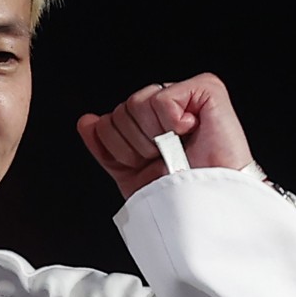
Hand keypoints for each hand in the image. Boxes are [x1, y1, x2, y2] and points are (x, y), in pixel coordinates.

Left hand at [76, 73, 252, 198]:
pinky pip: (163, 97)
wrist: (208, 206)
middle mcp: (164, 105)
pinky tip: (188, 131)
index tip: (145, 165)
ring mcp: (185, 95)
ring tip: (175, 147)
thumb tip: (86, 121)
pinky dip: (172, 121)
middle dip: (135, 144)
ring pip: (137, 102)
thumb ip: (106, 147)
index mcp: (147, 121)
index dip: (120, 149)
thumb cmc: (179, 193)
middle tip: (163, 158)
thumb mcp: (130, 174)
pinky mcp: (206, 89)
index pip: (108, 122)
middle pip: (121, 111)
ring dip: (154, 135)